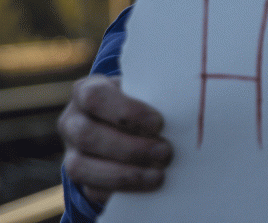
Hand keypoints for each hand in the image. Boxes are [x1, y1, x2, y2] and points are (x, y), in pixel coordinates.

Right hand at [58, 75, 172, 204]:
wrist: (124, 125)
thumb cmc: (141, 103)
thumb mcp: (144, 93)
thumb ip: (154, 98)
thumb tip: (181, 113)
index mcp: (86, 91)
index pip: (95, 98)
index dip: (126, 112)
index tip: (158, 123)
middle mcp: (72, 122)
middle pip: (88, 136)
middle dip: (130, 148)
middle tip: (166, 152)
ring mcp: (71, 152)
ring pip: (81, 168)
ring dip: (125, 174)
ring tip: (159, 174)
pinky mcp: (80, 179)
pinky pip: (92, 190)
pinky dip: (121, 190)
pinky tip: (146, 185)